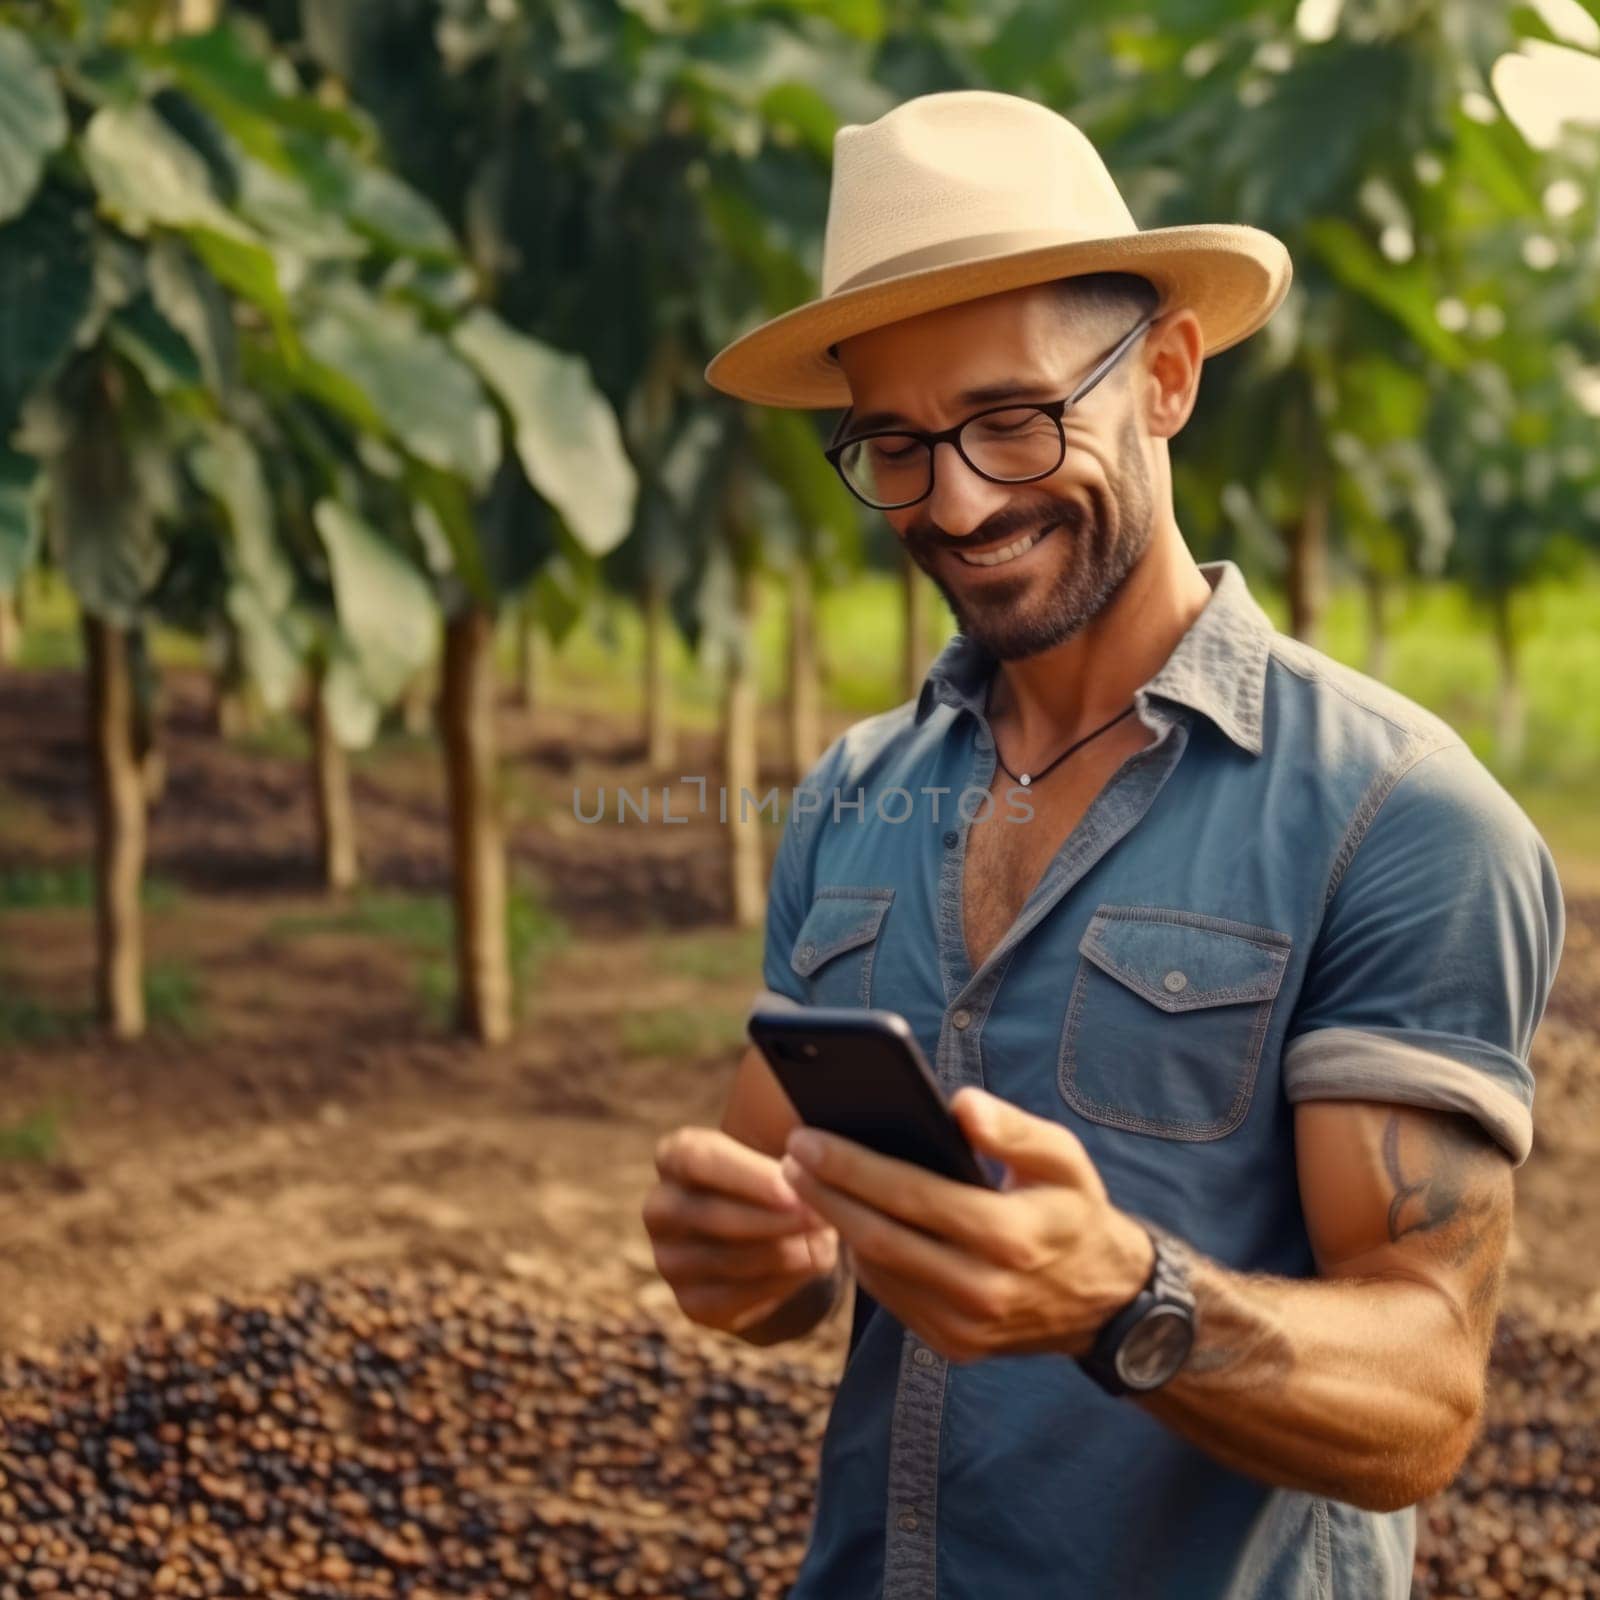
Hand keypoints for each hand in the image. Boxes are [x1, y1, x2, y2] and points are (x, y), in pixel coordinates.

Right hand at [643, 1126, 840, 1335]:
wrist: (773, 1234)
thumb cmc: (777, 1179)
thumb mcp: (781, 1152)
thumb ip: (788, 1155)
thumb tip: (807, 1173)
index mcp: (674, 1156)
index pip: (698, 1159)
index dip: (746, 1175)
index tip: (793, 1188)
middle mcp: (660, 1208)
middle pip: (712, 1215)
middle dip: (772, 1219)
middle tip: (821, 1218)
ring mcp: (670, 1261)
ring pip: (730, 1259)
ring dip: (784, 1251)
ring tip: (824, 1240)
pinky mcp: (692, 1303)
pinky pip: (738, 1297)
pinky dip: (781, 1282)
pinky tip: (808, 1264)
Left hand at [778, 1086, 1153, 1363]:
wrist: (1106, 1302)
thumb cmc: (1074, 1211)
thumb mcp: (1064, 1159)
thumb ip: (1014, 1129)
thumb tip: (958, 1105)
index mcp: (1010, 1237)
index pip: (911, 1195)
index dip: (851, 1166)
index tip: (806, 1138)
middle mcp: (983, 1290)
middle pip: (879, 1236)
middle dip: (825, 1194)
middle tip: (788, 1157)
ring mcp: (965, 1327)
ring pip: (878, 1270)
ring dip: (836, 1223)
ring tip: (806, 1181)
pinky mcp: (953, 1347)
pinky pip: (891, 1296)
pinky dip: (862, 1256)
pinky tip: (845, 1219)